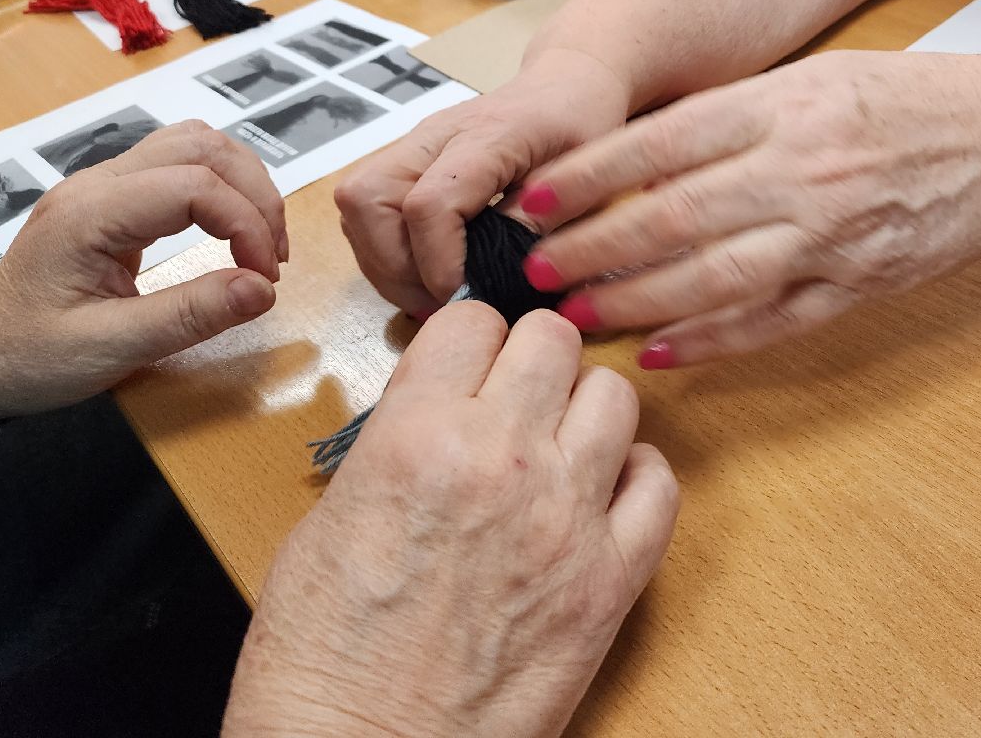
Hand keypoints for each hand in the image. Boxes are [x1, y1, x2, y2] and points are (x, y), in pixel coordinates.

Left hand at [0, 121, 287, 420]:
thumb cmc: (30, 356)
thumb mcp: (110, 349)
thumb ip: (190, 317)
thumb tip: (263, 290)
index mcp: (90, 215)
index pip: (194, 186)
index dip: (247, 224)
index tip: (267, 280)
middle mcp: (97, 183)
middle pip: (201, 146)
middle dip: (255, 196)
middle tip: (274, 260)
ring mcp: (104, 183)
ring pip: (195, 143)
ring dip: (244, 183)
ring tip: (263, 241)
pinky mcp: (116, 196)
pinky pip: (182, 163)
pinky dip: (224, 187)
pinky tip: (235, 228)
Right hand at [222, 303, 679, 737]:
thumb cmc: (321, 659)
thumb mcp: (329, 517)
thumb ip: (396, 443)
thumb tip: (439, 413)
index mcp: (417, 436)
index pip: (473, 322)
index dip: (467, 341)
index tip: (466, 364)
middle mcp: (501, 460)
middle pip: (552, 340)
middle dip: (530, 357)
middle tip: (514, 394)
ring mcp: (566, 519)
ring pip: (614, 395)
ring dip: (584, 408)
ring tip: (557, 441)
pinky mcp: (610, 582)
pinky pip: (659, 485)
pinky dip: (636, 476)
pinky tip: (600, 494)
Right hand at [335, 47, 630, 317]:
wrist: (566, 85)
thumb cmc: (581, 128)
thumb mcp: (584, 180)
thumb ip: (539, 226)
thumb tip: (496, 278)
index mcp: (487, 135)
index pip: (429, 203)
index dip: (438, 263)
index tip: (465, 296)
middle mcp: (435, 134)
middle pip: (368, 200)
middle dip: (393, 267)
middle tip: (438, 303)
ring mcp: (412, 144)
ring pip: (356, 205)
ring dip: (382, 263)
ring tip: (429, 294)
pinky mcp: (404, 159)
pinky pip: (365, 208)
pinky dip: (383, 250)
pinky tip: (423, 273)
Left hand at [513, 50, 980, 367]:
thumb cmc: (903, 101)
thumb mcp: (811, 77)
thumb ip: (729, 116)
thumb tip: (634, 156)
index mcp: (784, 107)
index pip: (662, 143)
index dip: (588, 175)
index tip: (533, 198)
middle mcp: (802, 172)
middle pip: (674, 217)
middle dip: (593, 247)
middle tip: (534, 269)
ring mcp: (832, 237)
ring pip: (713, 278)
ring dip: (635, 301)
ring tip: (576, 313)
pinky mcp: (857, 288)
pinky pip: (770, 324)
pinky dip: (710, 342)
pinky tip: (657, 351)